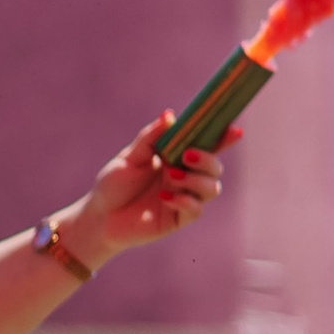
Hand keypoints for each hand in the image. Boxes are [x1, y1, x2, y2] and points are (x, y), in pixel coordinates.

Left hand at [61, 114, 238, 263]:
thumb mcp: (129, 157)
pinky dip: (184, 200)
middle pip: (215, 167)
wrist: (99, 216)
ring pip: (212, 188)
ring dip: (196, 180)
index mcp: (176, 159)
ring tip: (171, 175)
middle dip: (207, 159)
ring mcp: (184, 198)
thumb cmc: (113, 184)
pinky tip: (164, 197)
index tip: (234, 130)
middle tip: (187, 155)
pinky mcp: (178, 219)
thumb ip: (150, 138)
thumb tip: (169, 115)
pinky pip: (196, 209)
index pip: (206, 146)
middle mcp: (185, 177)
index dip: (223, 138)